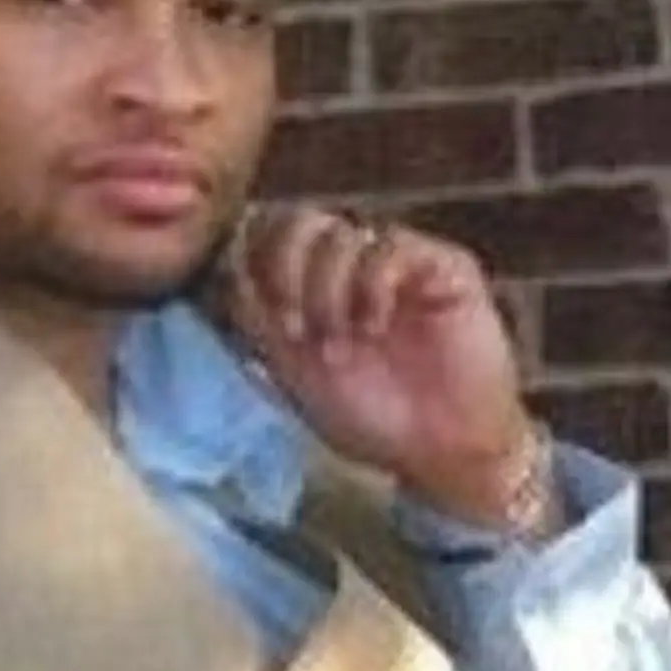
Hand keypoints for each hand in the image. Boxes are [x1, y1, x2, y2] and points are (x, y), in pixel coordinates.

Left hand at [228, 204, 532, 527]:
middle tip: (295, 328)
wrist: (442, 451)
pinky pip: (390, 246)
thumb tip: (229, 276)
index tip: (265, 319)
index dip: (255, 265)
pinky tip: (375, 328)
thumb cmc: (372, 420)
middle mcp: (352, 267)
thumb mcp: (295, 376)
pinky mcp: (442, 266)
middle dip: (284, 270)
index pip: (269, 235)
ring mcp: (398, 262)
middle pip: (299, 219)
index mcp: (313, 286)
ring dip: (327, 294)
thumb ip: (259, 325)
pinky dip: (371, 287)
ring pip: (340, 234)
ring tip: (343, 347)